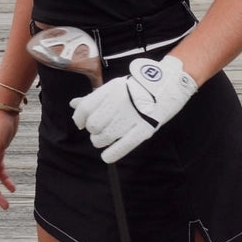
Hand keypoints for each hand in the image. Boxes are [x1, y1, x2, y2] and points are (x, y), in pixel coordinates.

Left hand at [70, 55, 196, 162]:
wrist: (167, 85)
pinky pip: (124, 146)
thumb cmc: (137, 87)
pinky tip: (107, 156)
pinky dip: (112, 154)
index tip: (81, 124)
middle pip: (94, 124)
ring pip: (105, 137)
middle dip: (93, 131)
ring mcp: (132, 116)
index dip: (79, 118)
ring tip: (104, 139)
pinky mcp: (144, 129)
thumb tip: (73, 104)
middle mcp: (119, 102)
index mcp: (111, 89)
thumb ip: (95, 97)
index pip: (85, 108)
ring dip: (100, 141)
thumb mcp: (114, 87)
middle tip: (98, 131)